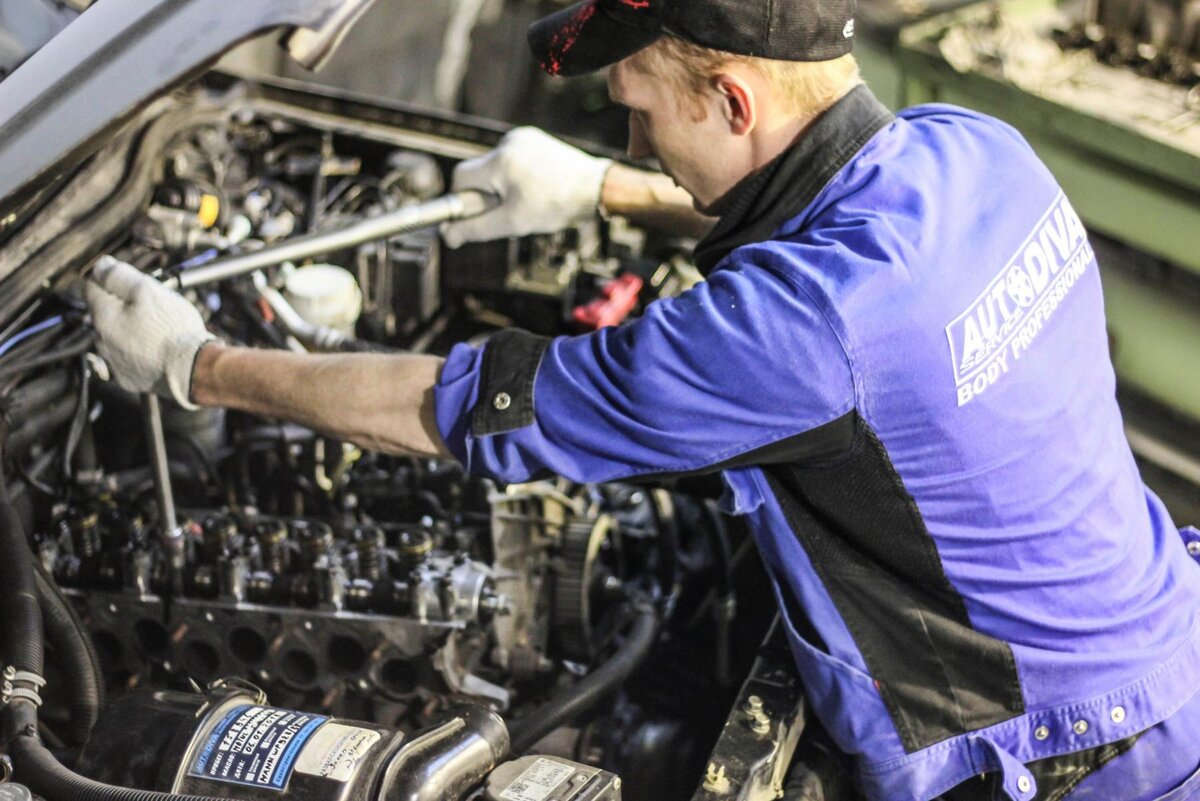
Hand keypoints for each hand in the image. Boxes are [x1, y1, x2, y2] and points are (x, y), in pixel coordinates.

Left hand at [84, 256, 216, 409]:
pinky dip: (136, 351)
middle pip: (103, 313)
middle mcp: (101, 341)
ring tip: (156, 328)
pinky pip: (126, 359)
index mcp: (103, 317)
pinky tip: (155, 348)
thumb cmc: (173, 329)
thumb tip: (101, 265)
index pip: (91, 288)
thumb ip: (119, 275)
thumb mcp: (147, 290)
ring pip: (114, 337)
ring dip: (128, 329)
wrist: (193, 368)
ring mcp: (114, 363)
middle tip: (150, 305)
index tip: (128, 279)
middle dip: (120, 306)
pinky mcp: (129, 379)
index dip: (108, 278)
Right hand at [441, 127, 611, 247]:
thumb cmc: (556, 207)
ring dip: (503, 185)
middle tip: (512, 209)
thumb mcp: (513, 223)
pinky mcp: (534, 137)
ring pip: (495, 167)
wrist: (596, 188)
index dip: (465, 200)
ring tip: (530, 198)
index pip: (460, 178)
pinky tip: (537, 186)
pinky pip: (512, 159)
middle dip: (487, 194)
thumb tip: (447, 236)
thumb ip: (476, 228)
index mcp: (500, 161)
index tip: (478, 214)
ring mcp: (523, 137)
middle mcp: (508, 142)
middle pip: (478, 172)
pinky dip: (516, 175)